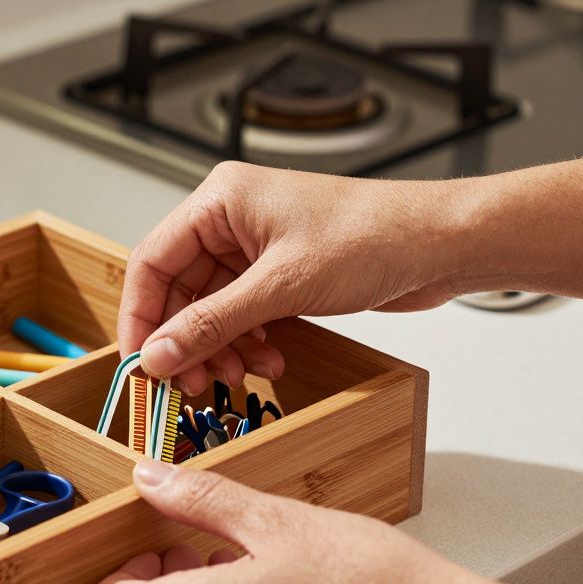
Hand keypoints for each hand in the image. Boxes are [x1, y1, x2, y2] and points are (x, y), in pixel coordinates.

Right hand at [120, 161, 468, 393]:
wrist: (441, 244)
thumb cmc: (373, 236)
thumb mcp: (281, 287)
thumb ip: (212, 324)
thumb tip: (158, 355)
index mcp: (219, 200)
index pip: (152, 262)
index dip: (141, 317)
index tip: (141, 364)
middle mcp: (231, 220)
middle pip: (180, 291)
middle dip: (186, 341)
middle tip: (191, 383)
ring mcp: (256, 247)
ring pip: (212, 309)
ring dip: (221, 348)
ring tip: (238, 377)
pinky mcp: (280, 272)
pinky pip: (243, 315)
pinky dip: (249, 343)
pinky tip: (268, 362)